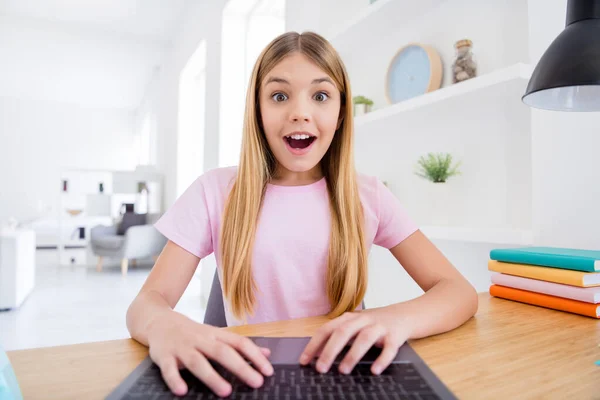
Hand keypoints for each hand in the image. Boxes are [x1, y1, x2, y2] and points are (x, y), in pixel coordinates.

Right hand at [146, 311, 273, 396]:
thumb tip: (266, 353)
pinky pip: (169, 368)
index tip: (268, 371)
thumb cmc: (192, 332)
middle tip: (256, 382)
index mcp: (215, 334)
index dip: (255, 356)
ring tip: (226, 392)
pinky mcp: (164, 355)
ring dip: (212, 376)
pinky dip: (175, 379)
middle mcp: (200, 339)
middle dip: (240, 367)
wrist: (158, 321)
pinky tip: (182, 391)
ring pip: (197, 361)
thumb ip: (240, 345)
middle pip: (222, 352)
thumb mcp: (217, 334)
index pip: (239, 342)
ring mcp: (182, 347)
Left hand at [298, 308, 410, 374]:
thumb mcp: (356, 326)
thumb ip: (339, 337)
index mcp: (350, 318)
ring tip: (343, 371)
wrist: (407, 314)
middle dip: (330, 351)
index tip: (304, 360)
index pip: (327, 329)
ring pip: (364, 338)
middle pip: (343, 332)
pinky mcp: (396, 335)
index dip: (314, 344)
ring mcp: (380, 327)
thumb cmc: (376, 324)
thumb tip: (318, 356)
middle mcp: (363, 320)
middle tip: (320, 369)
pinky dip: (382, 360)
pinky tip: (375, 371)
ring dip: (352, 354)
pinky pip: (389, 348)